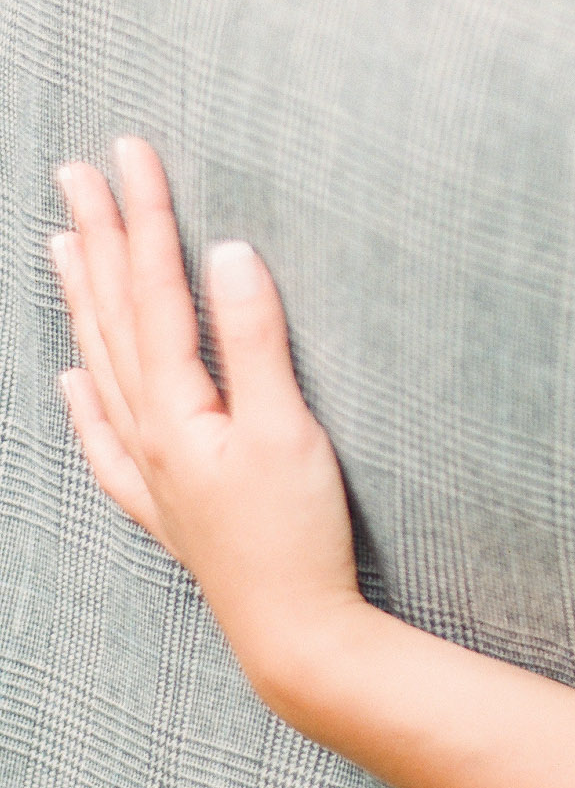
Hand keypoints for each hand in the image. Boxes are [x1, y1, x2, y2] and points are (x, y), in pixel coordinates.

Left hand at [51, 139, 366, 709]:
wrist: (293, 635)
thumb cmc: (298, 534)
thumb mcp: (290, 428)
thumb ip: (256, 339)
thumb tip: (230, 254)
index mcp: (177, 407)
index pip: (154, 288)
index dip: (144, 216)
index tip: (130, 153)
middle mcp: (149, 432)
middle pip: (115, 316)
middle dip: (98, 237)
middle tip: (76, 171)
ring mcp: (151, 470)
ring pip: (101, 365)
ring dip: (83, 298)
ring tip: (63, 241)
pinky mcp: (166, 504)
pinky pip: (104, 441)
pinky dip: (83, 402)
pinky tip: (70, 377)